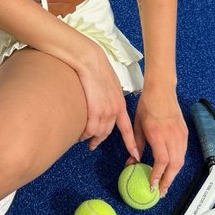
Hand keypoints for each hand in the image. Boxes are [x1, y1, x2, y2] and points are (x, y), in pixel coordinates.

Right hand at [70, 40, 138, 157]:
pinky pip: (89, 129)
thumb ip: (109, 97)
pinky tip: (78, 133)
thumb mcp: (109, 84)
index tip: (135, 155)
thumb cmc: (95, 68)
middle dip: (98, 139)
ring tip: (81, 137)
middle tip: (91, 144)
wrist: (89, 59)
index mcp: (120, 103)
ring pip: (97, 133)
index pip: (128, 128)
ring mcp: (105, 111)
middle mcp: (115, 109)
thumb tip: (104, 103)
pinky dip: (83, 133)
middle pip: (107, 132)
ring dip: (89, 137)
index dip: (131, 143)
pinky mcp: (94, 110)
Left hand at [129, 84, 187, 195]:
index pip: (161, 161)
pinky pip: (183, 152)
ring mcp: (180, 134)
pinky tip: (171, 168)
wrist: (161, 90)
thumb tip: (132, 161)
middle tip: (161, 191)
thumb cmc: (147, 105)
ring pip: (180, 161)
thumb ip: (136, 145)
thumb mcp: (137, 125)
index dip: (157, 175)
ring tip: (166, 183)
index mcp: (158, 134)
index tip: (152, 184)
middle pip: (174, 165)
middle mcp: (172, 136)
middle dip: (168, 181)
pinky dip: (177, 163)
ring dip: (173, 174)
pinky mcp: (184, 133)